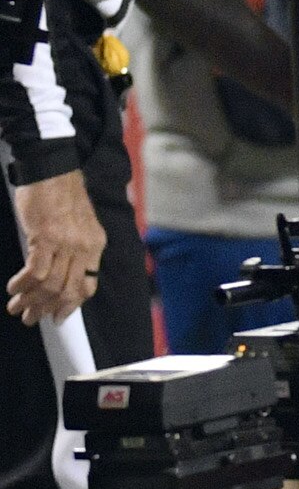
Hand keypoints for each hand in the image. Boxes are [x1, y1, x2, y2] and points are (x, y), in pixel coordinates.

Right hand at [8, 171, 105, 323]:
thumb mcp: (81, 226)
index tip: (57, 317)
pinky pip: (35, 271)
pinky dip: (22, 283)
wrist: (53, 171)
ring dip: (30, 299)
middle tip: (29, 317)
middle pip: (66, 290)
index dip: (71, 306)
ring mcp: (66, 242)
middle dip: (45, 308)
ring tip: (16, 307)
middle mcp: (84, 246)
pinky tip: (13, 287)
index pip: (87, 286)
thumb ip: (77, 251)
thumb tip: (63, 280)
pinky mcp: (46, 237)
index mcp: (96, 245)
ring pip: (49, 284)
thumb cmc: (62, 197)